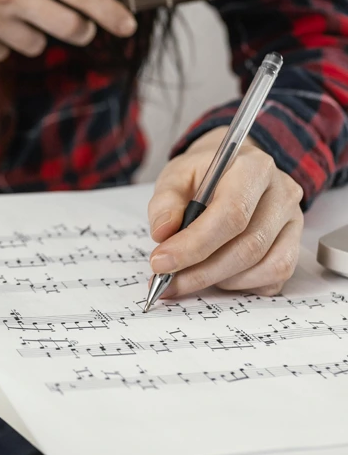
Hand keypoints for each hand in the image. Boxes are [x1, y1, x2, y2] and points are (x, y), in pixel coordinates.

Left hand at [146, 126, 304, 298]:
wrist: (231, 169)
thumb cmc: (203, 174)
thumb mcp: (176, 175)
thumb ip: (166, 202)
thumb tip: (163, 233)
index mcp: (254, 169)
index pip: (231, 214)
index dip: (194, 244)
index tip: (161, 262)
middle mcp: (282, 194)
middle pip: (248, 246)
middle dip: (201, 271)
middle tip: (167, 281)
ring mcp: (293, 221)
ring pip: (263, 267)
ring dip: (219, 281)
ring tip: (186, 277)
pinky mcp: (293, 244)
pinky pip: (273, 278)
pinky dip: (240, 285)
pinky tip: (215, 276)